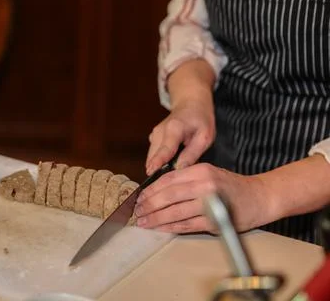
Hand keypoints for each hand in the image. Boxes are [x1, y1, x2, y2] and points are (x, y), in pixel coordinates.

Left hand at [135, 163, 271, 233]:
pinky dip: (171, 227)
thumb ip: (186, 180)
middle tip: (137, 212)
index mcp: (201, 170)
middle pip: (169, 195)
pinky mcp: (215, 221)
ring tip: (144, 223)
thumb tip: (157, 191)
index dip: (151, 190)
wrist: (261, 196)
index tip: (139, 198)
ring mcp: (210, 203)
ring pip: (176, 212)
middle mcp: (205, 184)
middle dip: (149, 205)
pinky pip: (187, 225)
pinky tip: (161, 229)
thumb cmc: (232, 187)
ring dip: (157, 219)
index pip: (169, 179)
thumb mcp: (208, 174)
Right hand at [146, 59, 215, 174]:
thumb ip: (192, 154)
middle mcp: (160, 132)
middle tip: (168, 188)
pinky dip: (159, 163)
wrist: (190, 103)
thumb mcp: (204, 137)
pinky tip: (170, 167)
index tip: (151, 174)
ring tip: (171, 179)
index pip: (164, 149)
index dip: (158, 163)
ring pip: (152, 158)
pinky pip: (153, 156)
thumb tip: (179, 170)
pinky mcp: (153, 139)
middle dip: (159, 172)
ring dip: (159, 169)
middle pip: (155, 157)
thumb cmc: (200, 120)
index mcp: (174, 129)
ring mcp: (154, 135)